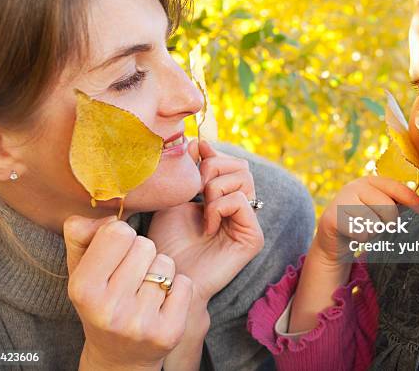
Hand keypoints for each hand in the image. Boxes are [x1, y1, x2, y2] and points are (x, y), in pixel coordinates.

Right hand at [63, 215, 192, 370]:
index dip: (122, 236)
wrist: (119, 356)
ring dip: (160, 270)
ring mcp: (140, 324)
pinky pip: (185, 283)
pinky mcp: (168, 332)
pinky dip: (178, 287)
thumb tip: (110, 216)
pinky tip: (162, 302)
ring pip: (166, 263)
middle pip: (146, 245)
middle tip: (133, 274)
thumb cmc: (101, 300)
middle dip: (143, 253)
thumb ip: (81, 233)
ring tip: (146, 289)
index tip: (117, 252)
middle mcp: (109, 309)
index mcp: (83, 289)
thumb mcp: (80, 268)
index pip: (118, 232)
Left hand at [148, 139, 263, 303]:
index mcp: (223, 197)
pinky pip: (242, 201)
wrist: (166, 276)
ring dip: (214, 188)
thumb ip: (189, 169)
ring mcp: (248, 222)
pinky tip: (206, 226)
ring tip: (200, 209)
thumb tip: (201, 141)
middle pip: (241, 166)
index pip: (231, 161)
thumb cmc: (164, 241)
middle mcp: (239, 208)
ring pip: (243, 179)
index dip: (213, 153)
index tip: (195, 151)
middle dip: (213, 168)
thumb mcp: (173, 196)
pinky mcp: (253, 237)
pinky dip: (219, 207)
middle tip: (195, 190)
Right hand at [287, 176, 418, 332]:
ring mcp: (342, 200)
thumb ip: (397, 203)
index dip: (412, 199)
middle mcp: (354, 186)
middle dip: (389, 221)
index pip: (395, 187)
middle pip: (387, 206)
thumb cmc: (362, 221)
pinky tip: (354, 235)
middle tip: (381, 225)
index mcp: (369, 181)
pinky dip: (362, 238)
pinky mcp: (333, 217)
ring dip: (373, 231)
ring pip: (374, 221)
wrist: (333, 237)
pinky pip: (360, 232)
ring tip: (364, 229)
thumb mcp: (379, 208)